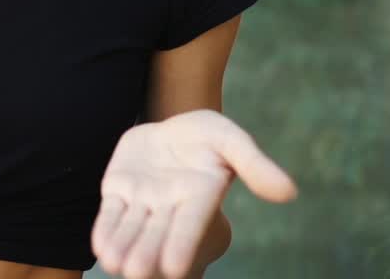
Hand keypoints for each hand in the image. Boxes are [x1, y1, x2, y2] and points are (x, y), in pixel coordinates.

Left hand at [91, 109, 297, 278]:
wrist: (170, 125)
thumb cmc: (205, 135)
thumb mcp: (229, 138)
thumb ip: (254, 164)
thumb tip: (289, 193)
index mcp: (199, 197)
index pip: (191, 223)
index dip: (183, 244)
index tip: (176, 269)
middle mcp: (171, 206)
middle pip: (158, 233)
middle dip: (148, 253)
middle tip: (137, 273)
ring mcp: (144, 202)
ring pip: (131, 229)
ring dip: (123, 248)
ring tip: (115, 266)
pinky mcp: (118, 192)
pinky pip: (111, 215)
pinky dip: (105, 230)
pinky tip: (100, 249)